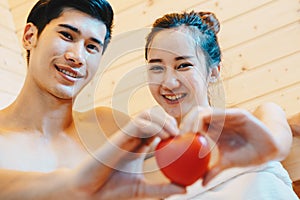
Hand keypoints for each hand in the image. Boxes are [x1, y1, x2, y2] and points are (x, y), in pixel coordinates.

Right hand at [68, 107, 184, 198]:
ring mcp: (125, 136)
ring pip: (147, 114)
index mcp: (138, 146)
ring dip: (163, 120)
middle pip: (153, 116)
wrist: (90, 192)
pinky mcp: (119, 137)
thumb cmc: (112, 189)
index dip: (171, 129)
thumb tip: (185, 189)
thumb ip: (162, 189)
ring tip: (175, 134)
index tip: (184, 140)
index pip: (157, 128)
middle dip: (169, 120)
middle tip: (182, 134)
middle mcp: (132, 138)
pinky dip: (154, 126)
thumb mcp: (143, 189)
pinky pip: (138, 123)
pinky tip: (164, 137)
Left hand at [180, 106, 277, 185]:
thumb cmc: (247, 153)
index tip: (175, 140)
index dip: (183, 128)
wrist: (269, 149)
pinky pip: (223, 113)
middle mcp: (217, 120)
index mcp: (212, 128)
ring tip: (190, 133)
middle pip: (194, 114)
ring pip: (205, 110)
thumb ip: (214, 169)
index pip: (192, 122)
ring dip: (195, 120)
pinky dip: (213, 119)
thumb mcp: (227, 162)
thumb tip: (202, 182)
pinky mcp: (239, 114)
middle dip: (185, 123)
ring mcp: (227, 115)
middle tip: (180, 136)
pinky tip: (208, 130)